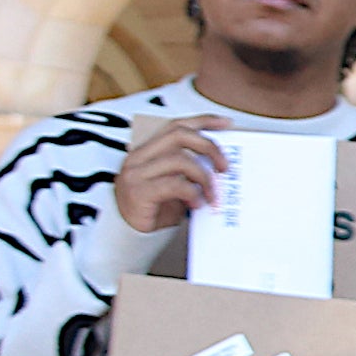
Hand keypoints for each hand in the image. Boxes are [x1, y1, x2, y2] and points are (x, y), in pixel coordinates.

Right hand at [111, 110, 226, 241]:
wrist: (128, 235)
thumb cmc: (156, 209)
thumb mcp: (175, 185)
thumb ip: (189, 170)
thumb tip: (221, 164)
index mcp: (148, 151)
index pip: (176, 126)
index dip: (202, 121)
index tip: (227, 123)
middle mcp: (139, 157)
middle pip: (179, 135)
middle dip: (208, 147)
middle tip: (225, 168)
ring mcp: (136, 173)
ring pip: (180, 159)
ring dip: (204, 178)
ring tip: (213, 196)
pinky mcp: (139, 191)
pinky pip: (174, 185)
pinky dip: (192, 193)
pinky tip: (197, 205)